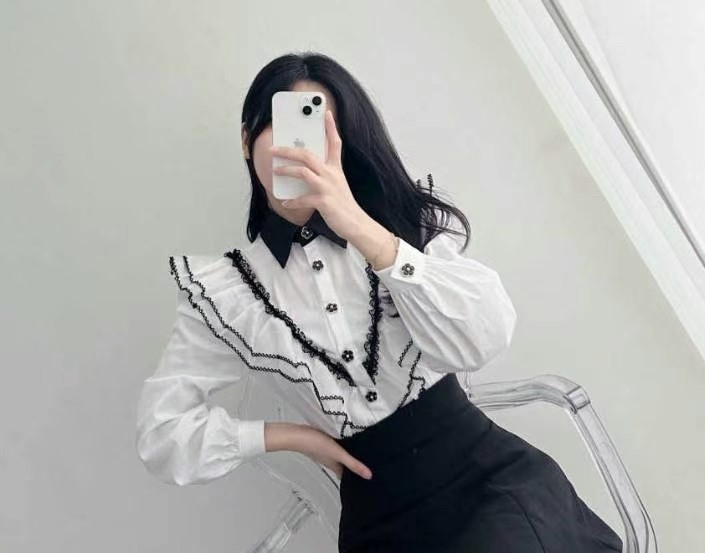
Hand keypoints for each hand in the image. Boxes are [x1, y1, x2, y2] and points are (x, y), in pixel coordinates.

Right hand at [265, 422, 372, 480]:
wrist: (295, 434)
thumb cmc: (312, 443)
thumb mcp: (337, 453)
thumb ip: (352, 463)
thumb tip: (368, 475)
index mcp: (334, 465)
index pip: (346, 476)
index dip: (355, 479)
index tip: (365, 481)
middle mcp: (329, 460)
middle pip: (342, 467)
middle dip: (352, 468)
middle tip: (363, 468)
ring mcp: (323, 452)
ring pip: (337, 458)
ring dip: (345, 458)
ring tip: (356, 454)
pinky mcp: (319, 442)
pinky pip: (331, 448)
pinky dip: (338, 448)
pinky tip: (341, 441)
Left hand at [270, 110, 366, 241]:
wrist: (356, 224)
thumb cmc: (344, 206)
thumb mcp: (337, 186)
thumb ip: (323, 177)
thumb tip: (303, 173)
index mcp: (336, 169)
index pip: (335, 143)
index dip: (331, 127)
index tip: (327, 114)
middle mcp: (331, 175)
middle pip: (308, 155)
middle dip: (288, 150)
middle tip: (274, 149)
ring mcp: (327, 187)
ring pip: (303, 172)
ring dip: (286, 170)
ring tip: (276, 171)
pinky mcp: (323, 201)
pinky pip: (303, 198)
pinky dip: (292, 201)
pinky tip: (286, 202)